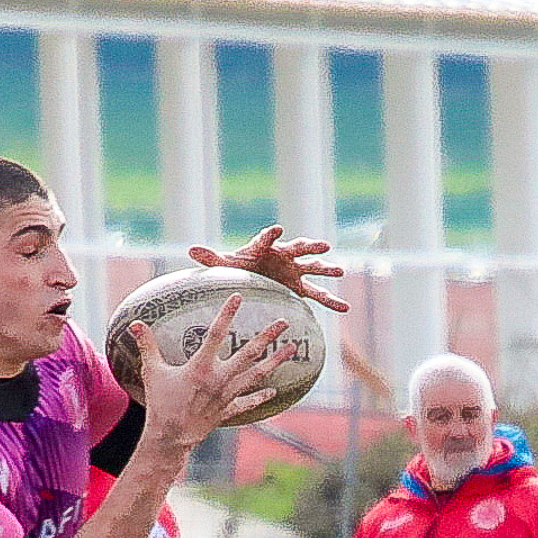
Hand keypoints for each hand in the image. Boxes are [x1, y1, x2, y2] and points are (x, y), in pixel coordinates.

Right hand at [132, 294, 296, 448]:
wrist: (169, 438)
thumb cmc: (160, 404)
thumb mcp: (152, 372)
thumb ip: (147, 346)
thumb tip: (136, 324)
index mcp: (200, 367)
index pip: (216, 334)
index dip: (227, 313)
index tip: (239, 296)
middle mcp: (219, 379)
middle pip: (249, 353)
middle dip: (268, 336)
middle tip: (284, 321)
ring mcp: (227, 395)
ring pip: (256, 375)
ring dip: (275, 361)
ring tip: (292, 348)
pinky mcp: (228, 410)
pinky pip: (248, 402)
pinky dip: (260, 397)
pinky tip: (273, 391)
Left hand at [189, 224, 349, 314]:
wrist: (249, 276)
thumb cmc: (237, 268)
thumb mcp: (224, 265)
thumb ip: (211, 258)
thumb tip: (191, 249)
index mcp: (264, 247)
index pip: (266, 239)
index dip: (270, 235)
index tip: (276, 230)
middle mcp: (283, 256)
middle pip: (299, 248)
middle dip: (310, 247)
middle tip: (324, 246)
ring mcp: (294, 271)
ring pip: (313, 268)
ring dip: (326, 269)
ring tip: (339, 271)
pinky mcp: (298, 286)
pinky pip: (317, 294)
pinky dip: (331, 300)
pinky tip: (346, 308)